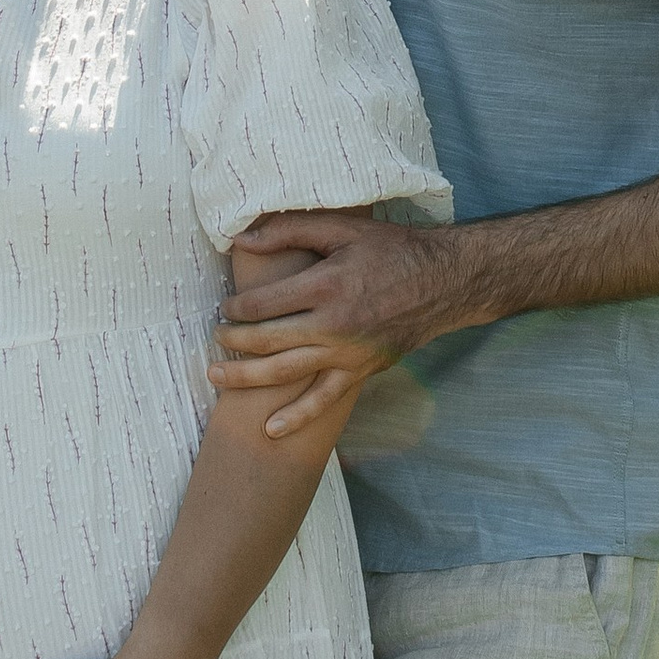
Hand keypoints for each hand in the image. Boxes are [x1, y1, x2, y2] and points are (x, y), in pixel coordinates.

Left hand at [209, 211, 468, 437]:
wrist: (443, 282)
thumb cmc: (391, 249)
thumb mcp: (343, 228)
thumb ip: (290, 230)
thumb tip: (241, 238)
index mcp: (327, 284)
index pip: (265, 303)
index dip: (236, 307)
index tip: (225, 307)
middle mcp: (333, 324)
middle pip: (268, 340)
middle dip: (233, 342)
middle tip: (215, 340)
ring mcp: (347, 353)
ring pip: (285, 372)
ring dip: (246, 378)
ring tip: (216, 378)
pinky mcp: (360, 371)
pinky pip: (323, 401)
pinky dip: (296, 417)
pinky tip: (270, 429)